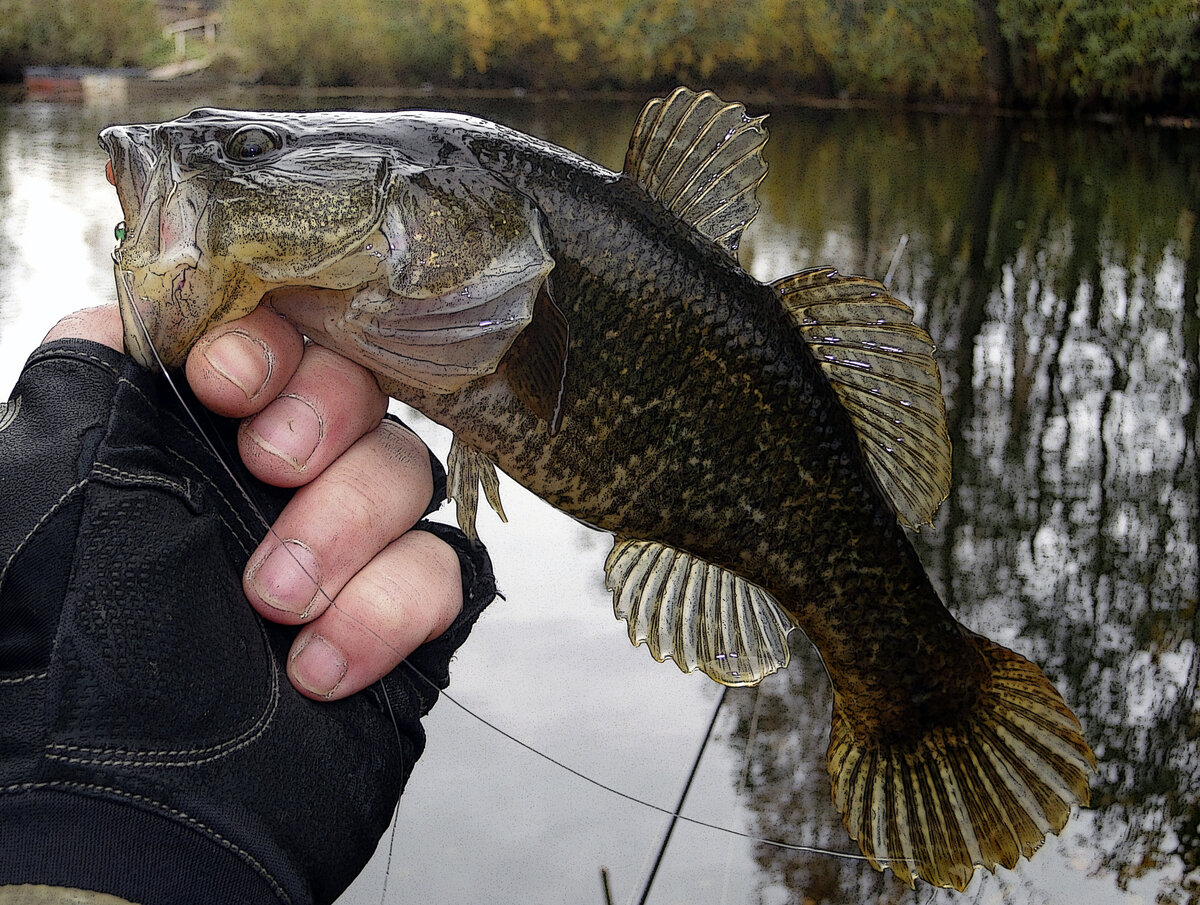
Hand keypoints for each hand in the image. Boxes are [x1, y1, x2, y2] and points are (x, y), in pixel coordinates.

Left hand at [45, 305, 463, 700]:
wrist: (127, 803)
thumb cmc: (66, 641)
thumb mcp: (44, 479)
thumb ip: (98, 368)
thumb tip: (155, 310)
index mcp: (194, 431)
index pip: (277, 332)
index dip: (272, 341)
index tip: (226, 386)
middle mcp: (274, 478)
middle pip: (361, 388)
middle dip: (324, 422)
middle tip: (268, 475)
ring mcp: (346, 546)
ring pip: (409, 471)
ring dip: (346, 529)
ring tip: (273, 604)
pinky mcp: (401, 615)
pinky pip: (444, 568)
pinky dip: (389, 608)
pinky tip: (319, 667)